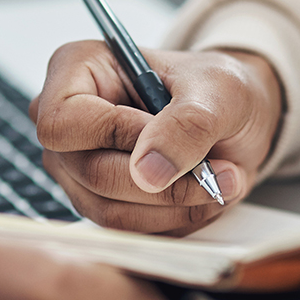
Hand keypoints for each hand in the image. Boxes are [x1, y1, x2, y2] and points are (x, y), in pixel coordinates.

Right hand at [31, 42, 281, 234]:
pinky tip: (202, 196)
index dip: (117, 136)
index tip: (174, 137)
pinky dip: (174, 218)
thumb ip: (187, 124)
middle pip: (92, 173)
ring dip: (175, 206)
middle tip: (222, 172)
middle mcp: (68, 123)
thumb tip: (148, 172)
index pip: (63, 122)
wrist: (236, 120)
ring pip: (110, 210)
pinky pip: (129, 229)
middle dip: (165, 182)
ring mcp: (77, 168)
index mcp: (78, 70)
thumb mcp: (218, 92)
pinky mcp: (99, 202)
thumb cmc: (218, 91)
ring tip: (220, 181)